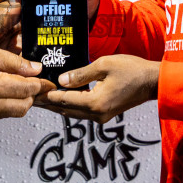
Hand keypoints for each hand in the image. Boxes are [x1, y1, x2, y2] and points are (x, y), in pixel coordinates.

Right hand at [0, 38, 46, 119]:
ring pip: (9, 114)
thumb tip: (35, 70)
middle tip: (36, 84)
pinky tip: (2, 92)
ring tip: (20, 88)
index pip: (26, 90)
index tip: (49, 82)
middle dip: (31, 97)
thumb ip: (14, 63)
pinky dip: (3, 106)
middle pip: (21, 108)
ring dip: (18, 103)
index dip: (40, 85)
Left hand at [37, 55, 158, 123]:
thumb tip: (61, 80)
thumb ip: (81, 74)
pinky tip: (60, 98)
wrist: (152, 82)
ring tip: (41, 98)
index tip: (32, 90)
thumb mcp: (104, 65)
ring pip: (72, 112)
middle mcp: (96, 115)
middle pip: (65, 110)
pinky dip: (69, 105)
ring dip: (57, 105)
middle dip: (47, 103)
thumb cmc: (131, 70)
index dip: (47, 95)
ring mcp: (101, 117)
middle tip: (30, 96)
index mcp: (95, 103)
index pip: (64, 100)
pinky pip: (81, 111)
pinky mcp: (104, 114)